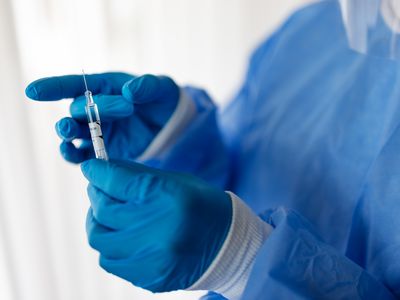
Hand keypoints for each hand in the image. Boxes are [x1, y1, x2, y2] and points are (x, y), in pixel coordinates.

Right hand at [25, 73, 179, 162]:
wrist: (174, 126)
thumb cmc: (164, 101)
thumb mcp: (162, 88)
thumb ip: (147, 86)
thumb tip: (130, 91)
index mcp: (105, 87)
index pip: (74, 85)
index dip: (53, 87)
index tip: (33, 91)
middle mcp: (95, 109)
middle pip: (78, 110)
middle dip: (93, 109)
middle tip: (126, 109)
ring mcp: (98, 131)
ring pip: (73, 133)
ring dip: (67, 132)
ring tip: (69, 132)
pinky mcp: (104, 151)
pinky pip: (83, 155)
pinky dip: (75, 156)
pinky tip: (73, 154)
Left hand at [81, 159, 231, 291]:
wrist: (230, 246)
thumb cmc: (204, 207)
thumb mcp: (175, 182)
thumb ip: (137, 176)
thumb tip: (103, 170)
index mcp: (169, 198)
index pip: (118, 182)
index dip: (98, 172)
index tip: (90, 168)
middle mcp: (158, 230)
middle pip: (104, 210)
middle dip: (96, 194)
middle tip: (100, 189)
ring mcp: (152, 259)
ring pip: (100, 239)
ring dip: (99, 222)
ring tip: (109, 214)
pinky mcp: (148, 278)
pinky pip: (111, 261)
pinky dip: (111, 245)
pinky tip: (123, 236)